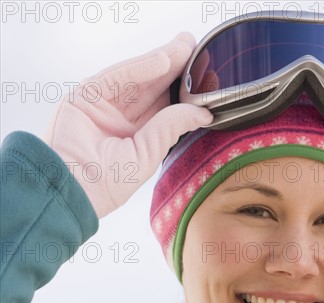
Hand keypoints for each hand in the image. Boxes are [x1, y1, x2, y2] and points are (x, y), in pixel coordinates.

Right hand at [44, 33, 212, 217]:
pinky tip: (163, 60)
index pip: (162, 109)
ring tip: (185, 48)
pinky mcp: (84, 96)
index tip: (203, 76)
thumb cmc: (107, 183)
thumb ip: (172, 127)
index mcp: (135, 140)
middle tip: (197, 50)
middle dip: (173, 70)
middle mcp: (119, 121)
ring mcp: (101, 107)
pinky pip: (116, 77)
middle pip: (150, 89)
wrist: (73, 188)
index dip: (181, 92)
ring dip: (160, 62)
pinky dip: (140, 68)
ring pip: (135, 79)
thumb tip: (204, 113)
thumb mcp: (149, 153)